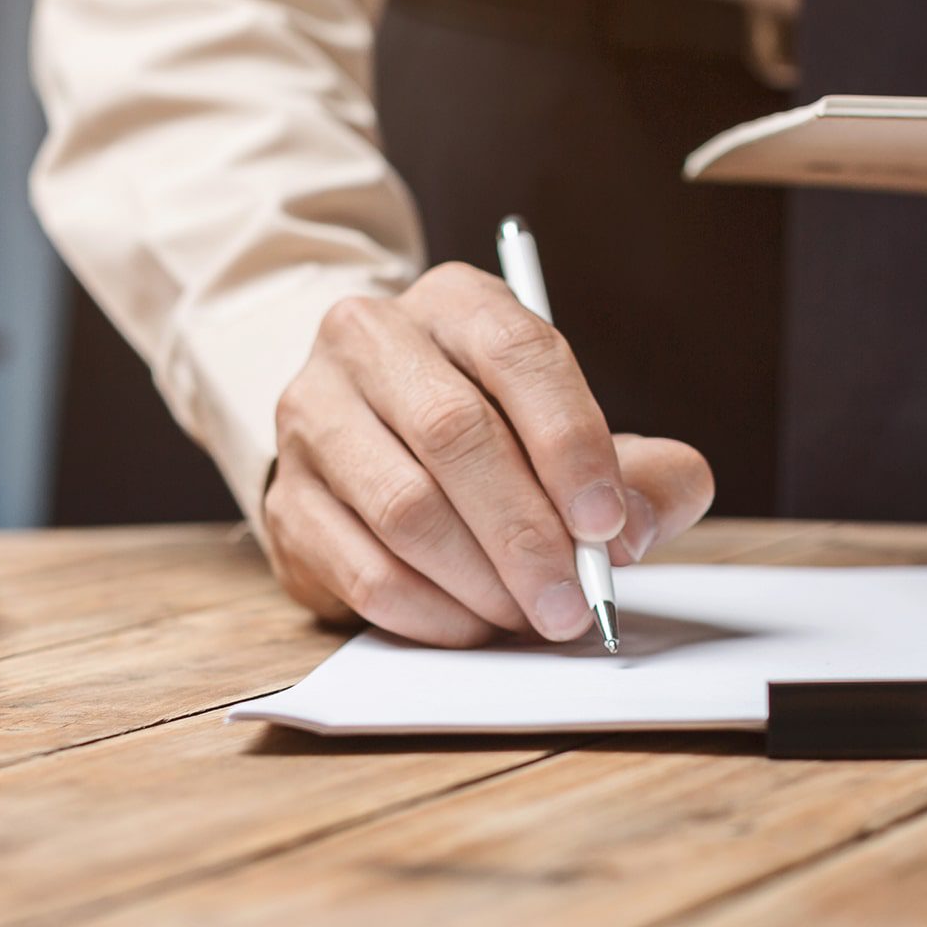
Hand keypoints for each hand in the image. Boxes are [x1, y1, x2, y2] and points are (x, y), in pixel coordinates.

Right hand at [266, 264, 713, 645]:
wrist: (373, 439)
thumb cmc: (497, 435)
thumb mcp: (576, 429)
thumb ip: (640, 470)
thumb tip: (638, 523)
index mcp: (457, 302)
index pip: (518, 354)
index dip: (571, 443)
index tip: (608, 523)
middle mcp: (370, 339)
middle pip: (454, 433)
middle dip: (528, 532)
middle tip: (575, 600)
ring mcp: (314, 415)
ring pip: (405, 506)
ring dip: (481, 579)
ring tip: (531, 615)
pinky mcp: (285, 499)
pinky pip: (362, 568)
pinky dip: (431, 613)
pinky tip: (474, 624)